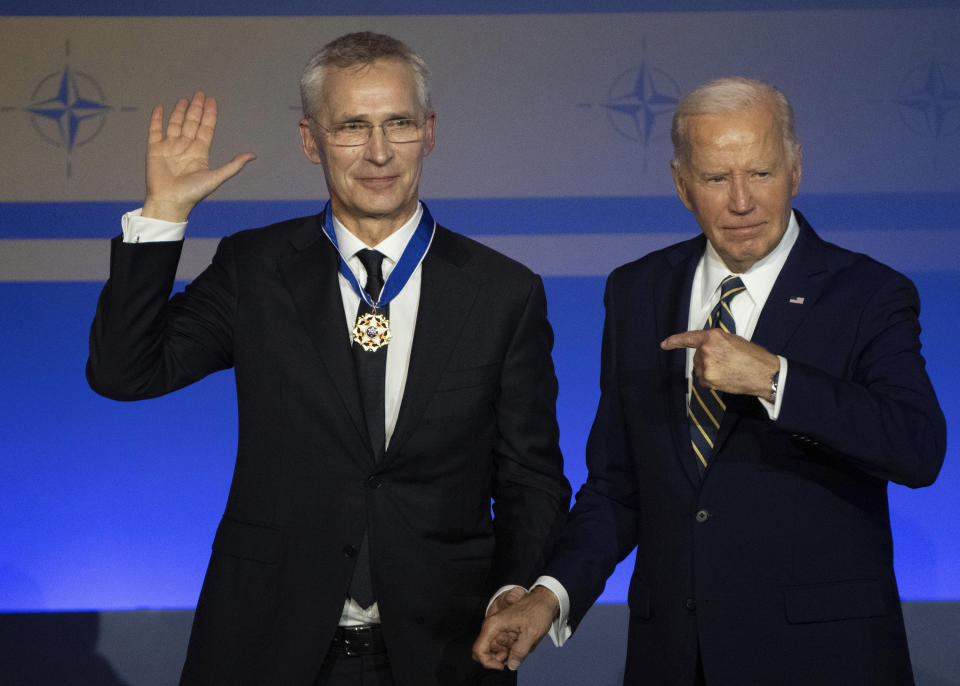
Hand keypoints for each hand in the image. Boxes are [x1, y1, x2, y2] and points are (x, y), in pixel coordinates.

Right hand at [142, 91, 255, 221]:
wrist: (170, 201)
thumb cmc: (193, 193)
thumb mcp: (216, 177)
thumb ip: (234, 165)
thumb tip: (253, 156)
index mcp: (200, 152)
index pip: (206, 128)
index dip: (210, 114)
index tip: (212, 100)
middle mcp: (185, 147)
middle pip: (192, 123)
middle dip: (197, 108)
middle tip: (201, 94)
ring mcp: (170, 147)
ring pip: (176, 124)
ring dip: (180, 112)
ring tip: (185, 99)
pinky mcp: (155, 149)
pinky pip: (155, 130)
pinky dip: (157, 119)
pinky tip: (160, 108)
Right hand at [472, 585, 557, 671]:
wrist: (543, 600)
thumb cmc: (537, 611)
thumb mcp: (531, 634)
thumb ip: (519, 652)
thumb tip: (511, 665)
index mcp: (493, 625)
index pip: (479, 650)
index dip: (488, 662)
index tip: (502, 666)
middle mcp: (492, 627)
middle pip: (486, 652)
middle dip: (500, 658)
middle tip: (516, 654)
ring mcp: (498, 629)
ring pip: (496, 650)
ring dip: (509, 653)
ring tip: (523, 644)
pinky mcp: (505, 631)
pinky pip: (504, 646)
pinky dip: (513, 649)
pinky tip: (524, 642)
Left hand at [661, 329, 778, 399]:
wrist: (764, 373)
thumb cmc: (752, 356)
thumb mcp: (733, 340)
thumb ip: (715, 342)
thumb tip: (705, 347)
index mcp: (713, 336)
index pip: (688, 338)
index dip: (674, 341)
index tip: (664, 344)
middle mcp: (706, 350)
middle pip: (697, 356)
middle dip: (708, 358)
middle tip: (727, 361)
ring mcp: (706, 365)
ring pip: (700, 368)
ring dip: (709, 369)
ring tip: (728, 369)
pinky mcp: (707, 379)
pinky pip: (703, 379)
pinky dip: (711, 380)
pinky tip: (725, 377)